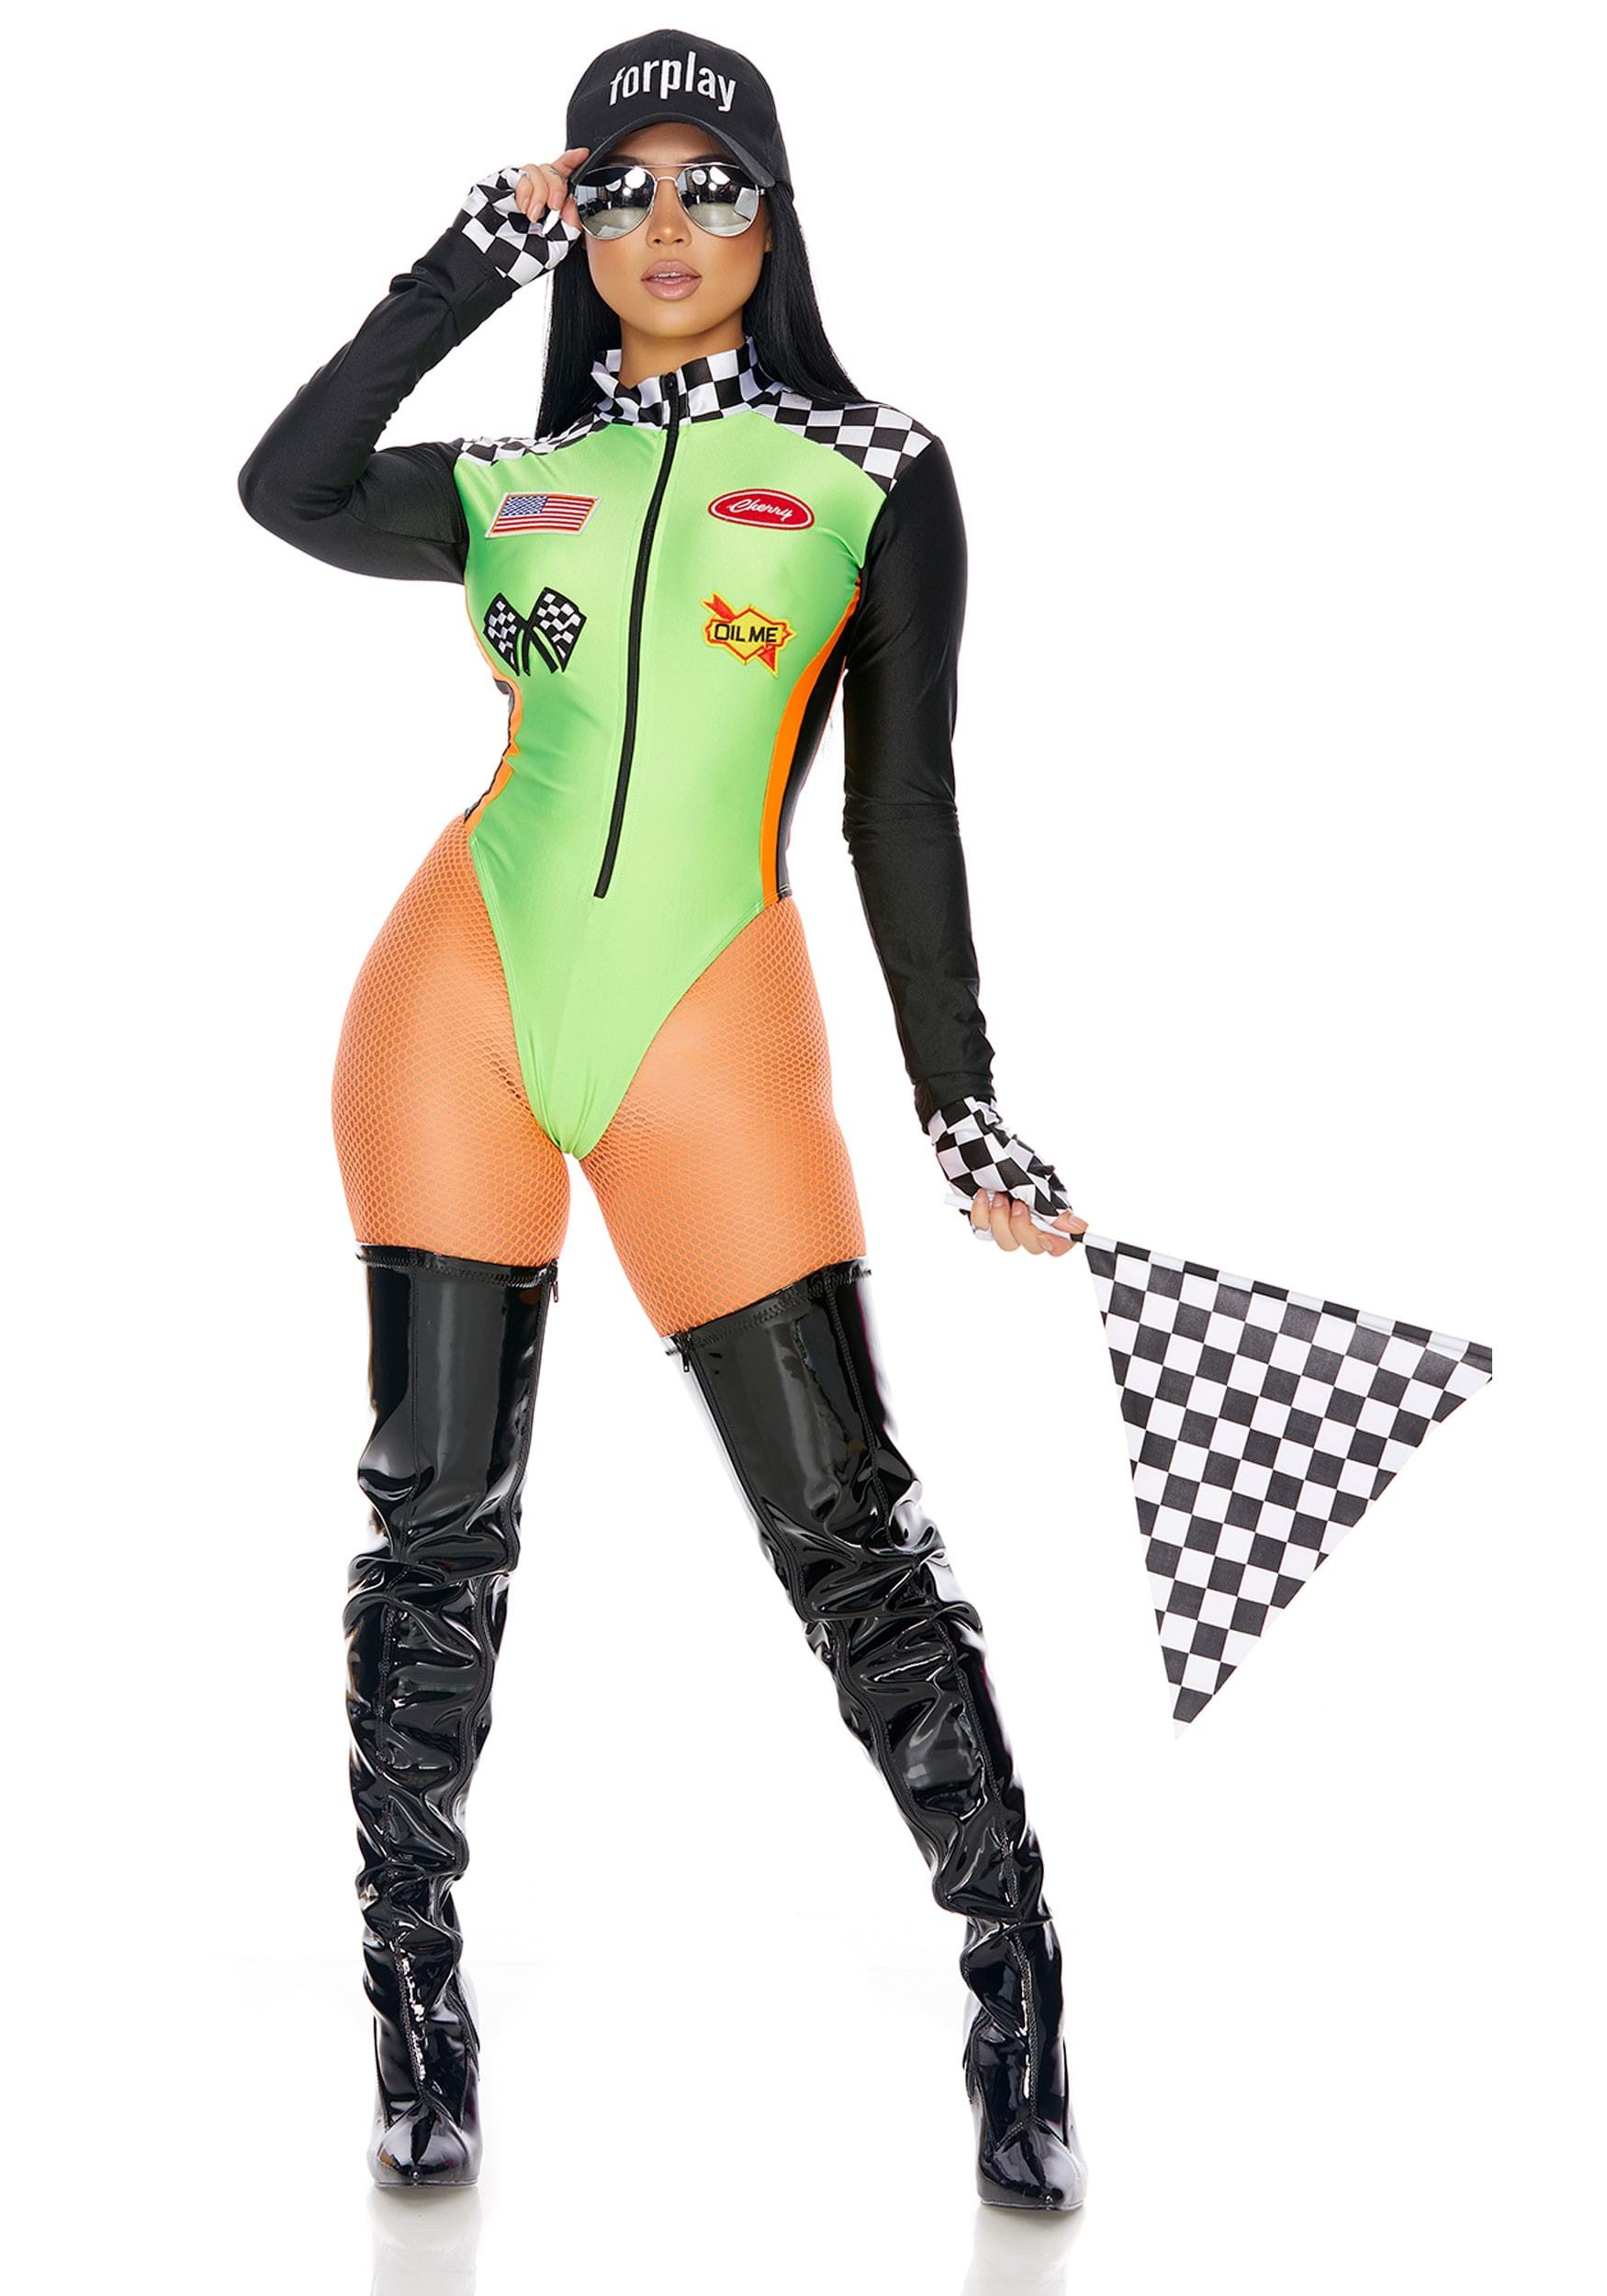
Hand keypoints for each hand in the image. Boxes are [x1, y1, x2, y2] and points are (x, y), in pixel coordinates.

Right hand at [457, 157, 587, 286]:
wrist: (488, 264)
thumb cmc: (518, 262)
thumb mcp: (555, 248)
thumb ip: (570, 224)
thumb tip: (574, 200)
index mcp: (550, 208)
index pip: (564, 179)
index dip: (573, 163)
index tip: (583, 155)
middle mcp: (535, 195)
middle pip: (553, 170)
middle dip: (557, 187)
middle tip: (553, 208)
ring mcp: (518, 188)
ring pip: (538, 169)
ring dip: (540, 192)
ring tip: (532, 216)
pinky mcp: (501, 184)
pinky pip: (521, 173)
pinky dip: (526, 189)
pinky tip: (522, 208)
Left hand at [927, 1095, 1087, 1258]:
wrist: (967, 1140)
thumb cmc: (1001, 1154)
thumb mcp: (1029, 1182)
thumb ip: (1052, 1209)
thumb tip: (1080, 1228)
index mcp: (1049, 1204)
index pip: (1062, 1239)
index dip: (1056, 1243)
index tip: (1046, 1237)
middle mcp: (1031, 1213)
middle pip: (1034, 1245)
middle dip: (1021, 1227)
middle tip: (1015, 1204)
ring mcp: (1007, 1217)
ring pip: (1008, 1242)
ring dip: (999, 1220)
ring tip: (996, 1195)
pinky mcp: (986, 1216)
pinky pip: (984, 1231)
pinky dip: (980, 1215)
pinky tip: (981, 1195)